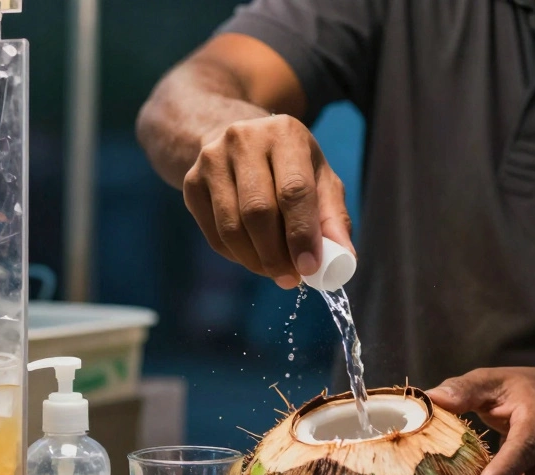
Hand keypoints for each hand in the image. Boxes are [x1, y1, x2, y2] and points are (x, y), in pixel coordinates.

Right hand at [182, 115, 353, 287]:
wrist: (236, 141)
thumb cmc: (288, 165)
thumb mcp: (319, 178)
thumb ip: (333, 217)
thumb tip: (343, 259)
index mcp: (284, 134)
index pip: (294, 190)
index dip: (302, 234)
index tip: (310, 268)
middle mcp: (243, 140)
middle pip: (258, 211)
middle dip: (276, 254)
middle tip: (291, 279)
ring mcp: (211, 161)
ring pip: (231, 228)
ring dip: (256, 260)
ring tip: (275, 272)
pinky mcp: (191, 183)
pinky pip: (214, 235)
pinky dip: (237, 256)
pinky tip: (253, 256)